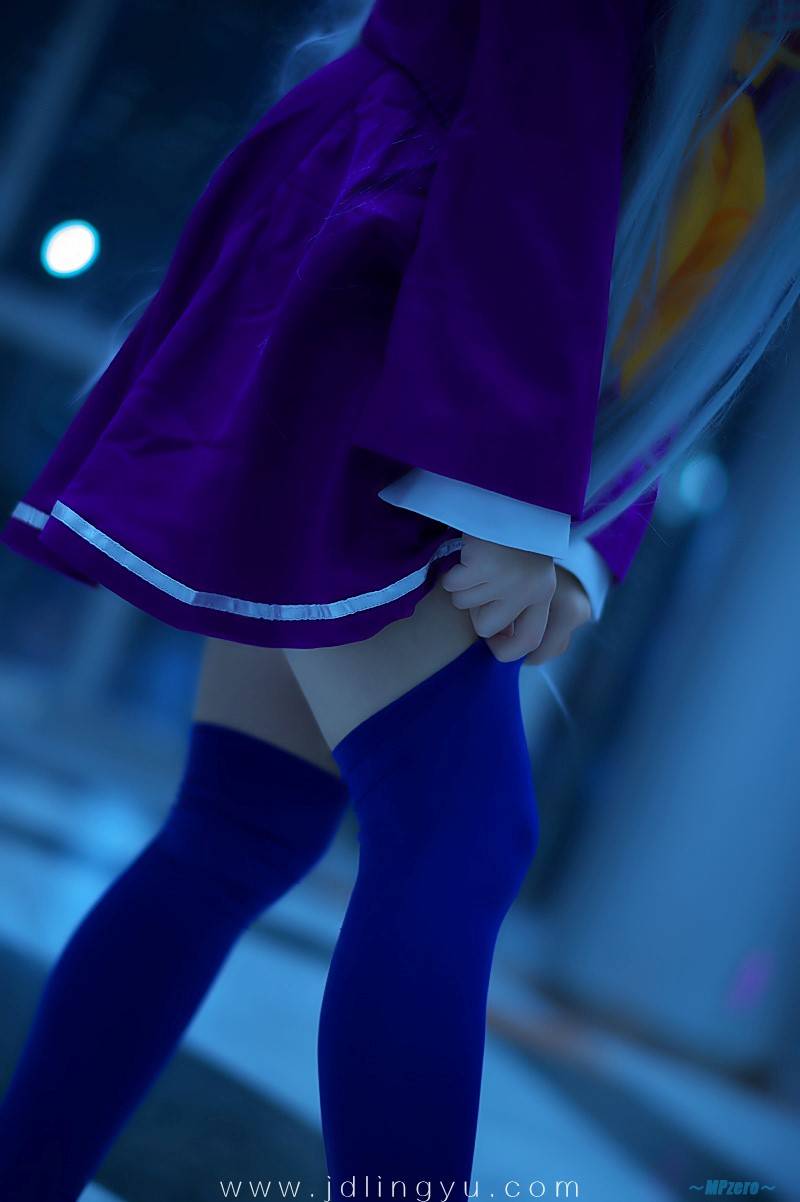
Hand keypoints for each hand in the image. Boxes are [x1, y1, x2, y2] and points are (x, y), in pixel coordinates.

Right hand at [439, 534, 591, 663]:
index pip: (530, 640)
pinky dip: (452, 572)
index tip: (492, 642)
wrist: (506, 497)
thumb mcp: (526, 571)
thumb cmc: (512, 537)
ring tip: (477, 562)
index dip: (506, 648)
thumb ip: (518, 602)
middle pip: (487, 627)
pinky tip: (467, 556)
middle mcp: (529, 590)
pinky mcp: (482, 567)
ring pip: (465, 604)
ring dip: (463, 586)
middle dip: (475, 611)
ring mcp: (505, 579)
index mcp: (543, 592)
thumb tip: (495, 636)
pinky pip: (453, 585)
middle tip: (479, 585)